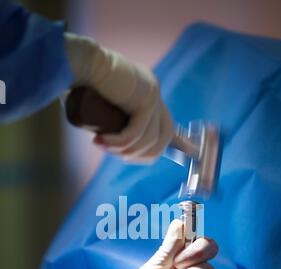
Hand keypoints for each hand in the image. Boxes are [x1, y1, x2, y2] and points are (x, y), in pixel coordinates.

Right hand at [64, 33, 173, 160]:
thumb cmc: (79, 82)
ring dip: (125, 150)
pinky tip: (102, 142)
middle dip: (142, 155)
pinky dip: (120, 142)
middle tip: (117, 155)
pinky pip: (137, 131)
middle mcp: (154, 92)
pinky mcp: (145, 98)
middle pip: (165, 136)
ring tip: (102, 146)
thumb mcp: (102, 106)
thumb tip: (109, 145)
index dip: (151, 150)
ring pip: (150, 138)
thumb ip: (110, 119)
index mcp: (147, 93)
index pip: (163, 129)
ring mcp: (152, 93)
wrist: (78, 60)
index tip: (129, 158)